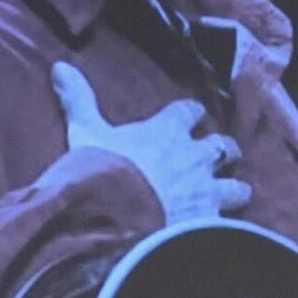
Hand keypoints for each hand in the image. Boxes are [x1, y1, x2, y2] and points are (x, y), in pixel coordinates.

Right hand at [51, 61, 250, 224]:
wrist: (122, 219)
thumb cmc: (104, 172)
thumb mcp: (86, 134)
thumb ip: (78, 101)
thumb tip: (60, 67)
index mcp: (168, 130)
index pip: (190, 111)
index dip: (192, 113)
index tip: (192, 115)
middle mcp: (195, 157)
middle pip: (221, 146)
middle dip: (222, 150)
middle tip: (219, 155)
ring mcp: (207, 191)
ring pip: (237, 186)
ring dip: (235, 189)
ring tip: (233, 194)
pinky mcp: (211, 224)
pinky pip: (232, 223)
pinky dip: (229, 226)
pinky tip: (225, 231)